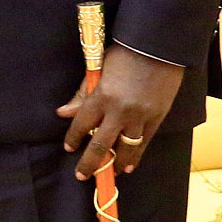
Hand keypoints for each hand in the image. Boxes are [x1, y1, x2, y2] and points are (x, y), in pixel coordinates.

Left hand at [59, 44, 184, 178]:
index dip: (73, 138)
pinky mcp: (157, 117)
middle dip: (90, 162)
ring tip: (109, 174)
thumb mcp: (98, 69)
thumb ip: (82, 93)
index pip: (82, 124)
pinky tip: (130, 165)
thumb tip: (63, 113)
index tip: (68, 148)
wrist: (158, 46)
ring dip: (116, 163)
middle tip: (82, 175)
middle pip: (101, 144)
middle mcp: (120, 111)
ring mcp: (140, 116)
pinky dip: (136, 155)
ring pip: (126, 148)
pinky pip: (145, 142)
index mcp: (101, 96)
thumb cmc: (124, 53)